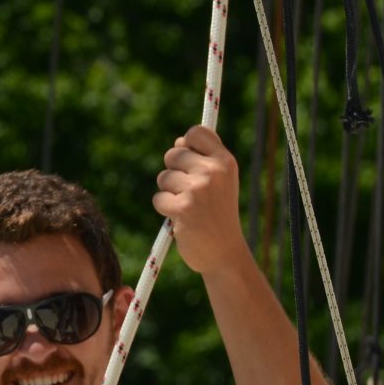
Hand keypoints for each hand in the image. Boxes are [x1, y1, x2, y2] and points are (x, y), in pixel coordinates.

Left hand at [156, 125, 249, 275]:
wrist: (224, 251)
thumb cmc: (217, 214)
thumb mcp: (220, 182)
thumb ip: (202, 159)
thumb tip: (178, 141)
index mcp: (225, 161)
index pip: (196, 132)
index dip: (186, 142)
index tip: (190, 159)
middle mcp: (213, 172)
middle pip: (173, 153)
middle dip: (174, 171)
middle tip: (189, 191)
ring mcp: (198, 189)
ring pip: (163, 177)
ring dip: (169, 193)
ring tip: (188, 206)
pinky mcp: (183, 207)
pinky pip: (158, 198)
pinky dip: (164, 209)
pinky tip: (180, 218)